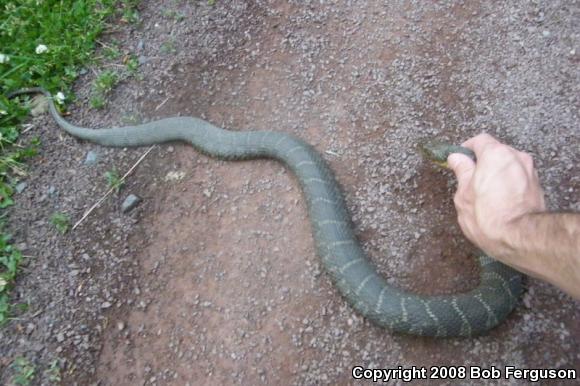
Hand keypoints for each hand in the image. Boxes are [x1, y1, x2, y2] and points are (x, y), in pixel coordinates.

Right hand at [447, 133, 545, 273]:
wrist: (520, 238)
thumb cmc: (488, 216)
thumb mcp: (464, 194)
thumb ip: (462, 171)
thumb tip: (457, 158)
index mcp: (495, 154)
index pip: (480, 140)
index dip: (467, 149)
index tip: (459, 160)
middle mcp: (516, 157)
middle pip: (496, 152)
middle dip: (483, 163)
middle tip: (470, 180)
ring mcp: (530, 171)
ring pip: (509, 166)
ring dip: (497, 174)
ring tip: (486, 194)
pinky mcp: (538, 187)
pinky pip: (519, 178)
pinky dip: (509, 184)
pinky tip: (501, 201)